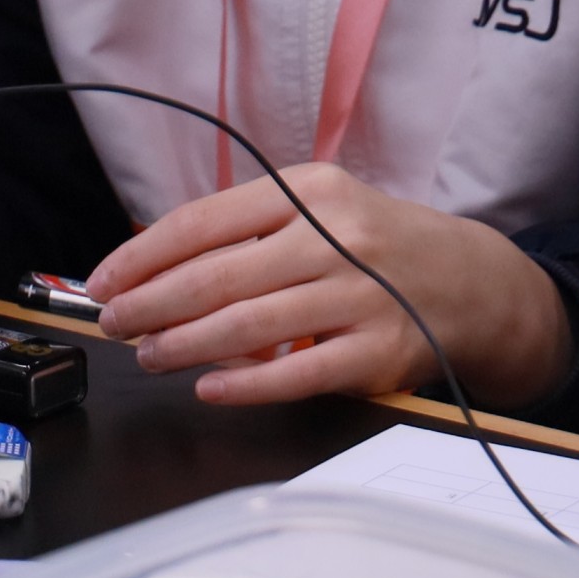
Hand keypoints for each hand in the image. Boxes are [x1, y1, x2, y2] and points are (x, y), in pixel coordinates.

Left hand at [90, 165, 570, 408]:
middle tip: (115, 324)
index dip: (145, 253)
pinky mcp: (378, 351)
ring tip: (150, 356)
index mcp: (312, 190)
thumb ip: (250, 230)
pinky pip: (298, 373)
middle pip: (219, 274)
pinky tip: (208, 387)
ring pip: (250, 325)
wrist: (473, 283)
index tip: (105, 279)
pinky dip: (245, 384)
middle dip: (152, 304)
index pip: (207, 220)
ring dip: (185, 344)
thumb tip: (155, 264)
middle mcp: (336, 236)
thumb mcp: (323, 210)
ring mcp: (359, 295)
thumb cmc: (378, 245)